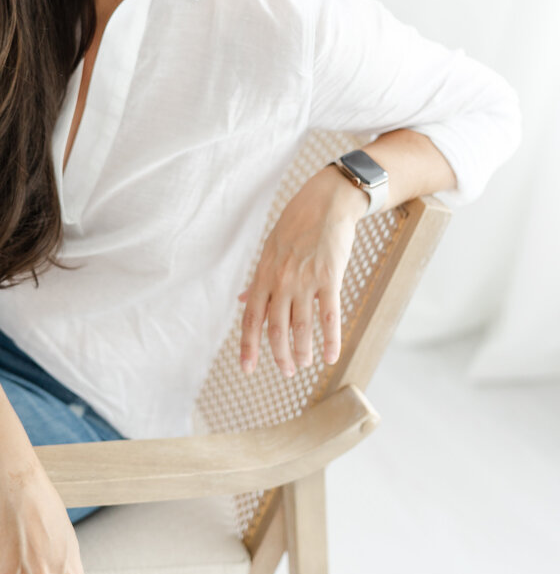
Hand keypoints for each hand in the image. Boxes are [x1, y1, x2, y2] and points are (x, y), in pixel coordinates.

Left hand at [238, 166, 366, 376]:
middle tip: (287, 371)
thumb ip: (259, 281)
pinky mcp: (330, 278)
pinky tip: (331, 356)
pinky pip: (329, 317)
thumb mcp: (270, 251)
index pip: (251, 318)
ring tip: (306, 364)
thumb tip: (242, 300)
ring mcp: (305, 280)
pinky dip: (330, 340)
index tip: (246, 368)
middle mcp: (281, 281)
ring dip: (302, 351)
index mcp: (264, 275)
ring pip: (300, 327)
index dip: (248, 346)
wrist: (325, 203)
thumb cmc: (297, 226)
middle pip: (275, 328)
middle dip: (279, 355)